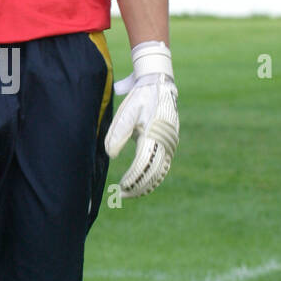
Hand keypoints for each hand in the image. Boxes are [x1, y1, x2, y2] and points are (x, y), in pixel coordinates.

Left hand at [105, 41, 178, 197]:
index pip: (143, 165)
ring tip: (130, 192)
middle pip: (153, 173)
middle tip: (122, 195)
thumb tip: (110, 154)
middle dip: (138, 186)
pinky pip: (163, 166)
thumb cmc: (140, 98)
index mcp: (154, 135)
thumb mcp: (126, 113)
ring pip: (160, 172)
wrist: (159, 85)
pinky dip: (154, 177)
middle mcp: (165, 142)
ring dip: (146, 184)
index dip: (132, 179)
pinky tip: (143, 184)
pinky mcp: (170, 144)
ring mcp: (170, 144)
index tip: (121, 188)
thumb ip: (118, 133)